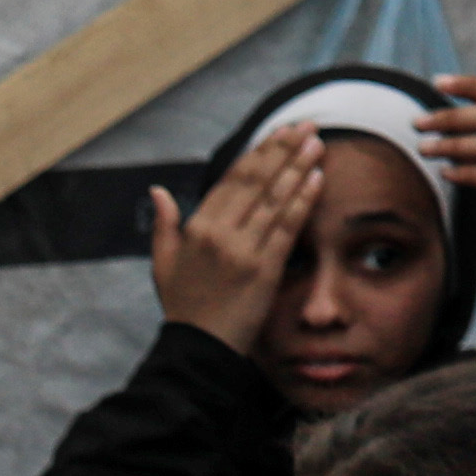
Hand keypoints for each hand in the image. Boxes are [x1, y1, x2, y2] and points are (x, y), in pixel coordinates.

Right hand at [145, 131, 323, 351]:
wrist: (198, 348)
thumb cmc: (183, 307)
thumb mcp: (162, 263)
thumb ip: (164, 224)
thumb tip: (158, 191)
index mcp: (196, 228)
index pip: (233, 179)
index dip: (259, 153)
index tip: (279, 134)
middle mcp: (220, 234)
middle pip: (258, 181)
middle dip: (284, 150)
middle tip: (306, 126)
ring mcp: (244, 251)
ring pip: (276, 199)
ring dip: (299, 168)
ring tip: (317, 145)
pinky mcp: (265, 270)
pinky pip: (287, 228)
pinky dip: (303, 201)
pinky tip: (317, 180)